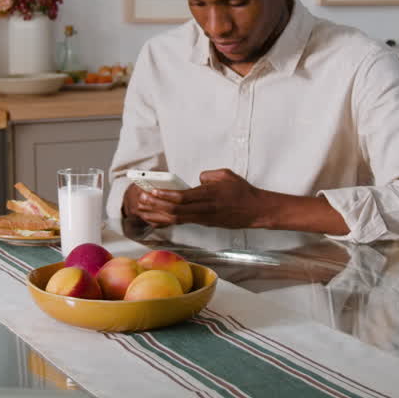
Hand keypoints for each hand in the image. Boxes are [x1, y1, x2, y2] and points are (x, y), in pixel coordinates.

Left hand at [126, 169, 268, 228]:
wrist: (256, 210)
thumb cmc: (242, 191)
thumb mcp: (225, 175)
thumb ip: (208, 175)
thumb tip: (196, 180)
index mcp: (209, 195)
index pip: (182, 198)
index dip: (165, 196)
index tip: (152, 191)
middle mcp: (204, 209)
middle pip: (176, 210)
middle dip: (157, 206)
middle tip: (142, 201)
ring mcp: (205, 219)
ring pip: (178, 219)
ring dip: (160, 214)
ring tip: (145, 210)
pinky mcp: (206, 223)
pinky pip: (184, 222)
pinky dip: (170, 220)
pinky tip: (159, 217)